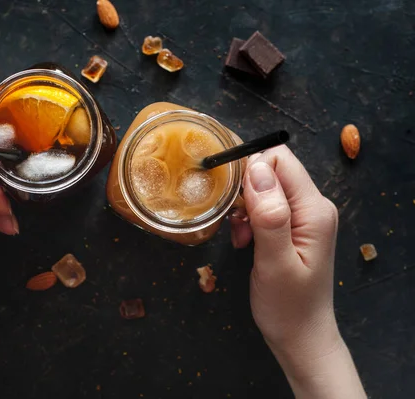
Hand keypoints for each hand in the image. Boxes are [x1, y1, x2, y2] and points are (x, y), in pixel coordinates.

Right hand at [230, 146, 365, 397]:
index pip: (280, 160)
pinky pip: (265, 207)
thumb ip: (269, 215)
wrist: (301, 337)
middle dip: (245, 193)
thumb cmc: (287, 305)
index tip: (232, 198)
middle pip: (270, 172)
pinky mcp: (292, 227)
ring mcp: (303, 216)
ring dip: (245, 209)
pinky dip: (249, 221)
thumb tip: (256, 167)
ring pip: (263, 189)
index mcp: (314, 209)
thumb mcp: (275, 262)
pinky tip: (245, 242)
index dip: (250, 170)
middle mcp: (312, 205)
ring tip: (241, 239)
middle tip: (237, 227)